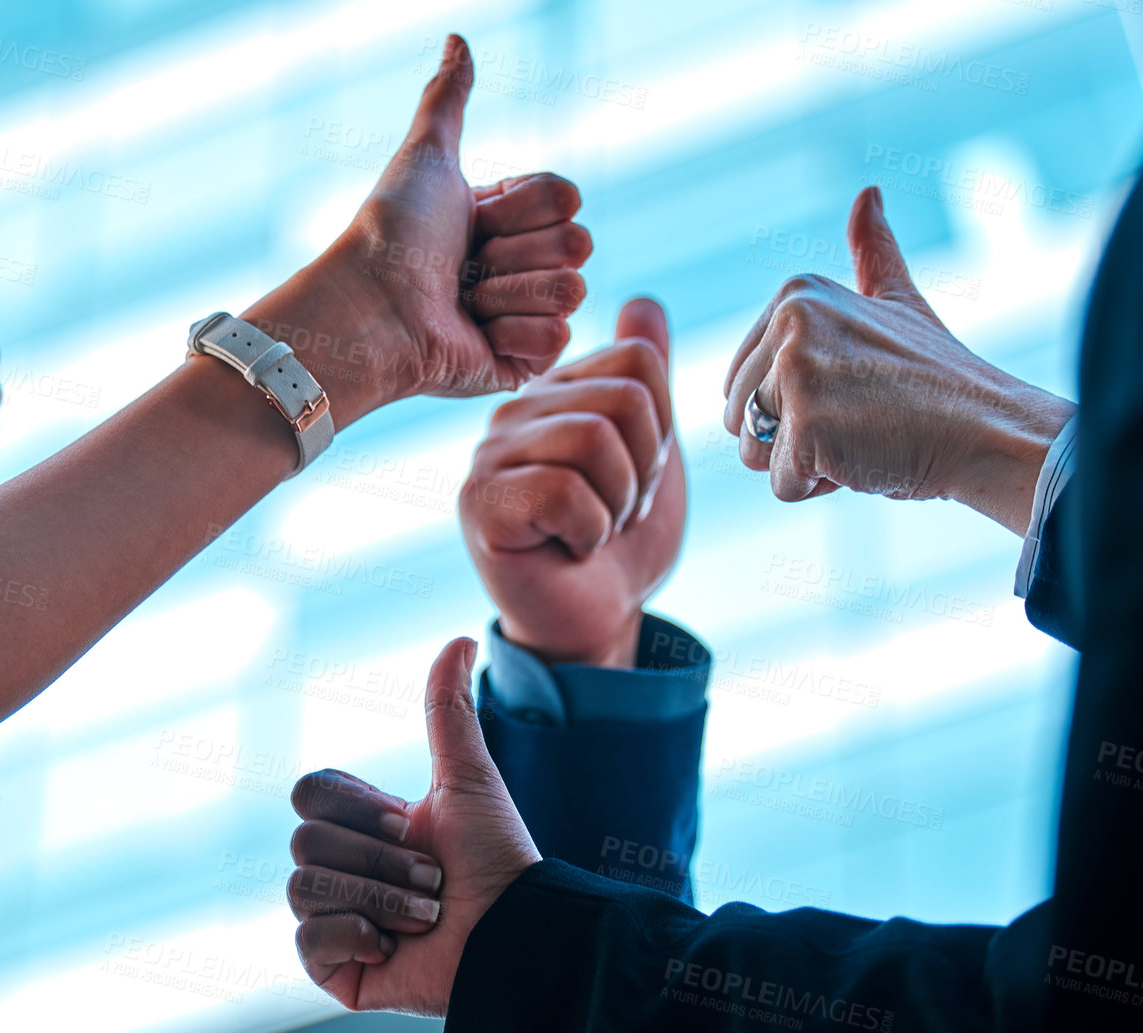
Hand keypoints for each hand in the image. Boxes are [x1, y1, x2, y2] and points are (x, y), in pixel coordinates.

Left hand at [246, 34, 589, 425]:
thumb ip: (448, 98)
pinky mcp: (523, 364)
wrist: (372, 308)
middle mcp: (521, 266)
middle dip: (515, 250)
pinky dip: (509, 333)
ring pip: (571, 290)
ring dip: (508, 291)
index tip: (472, 217)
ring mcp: (525, 317)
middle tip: (464, 263)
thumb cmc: (391, 232)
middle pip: (578, 242)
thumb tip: (458, 38)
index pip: (567, 196)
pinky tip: (472, 334)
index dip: (521, 205)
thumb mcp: (427, 155)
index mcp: (508, 220)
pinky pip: (556, 339)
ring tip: (462, 301)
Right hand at [288, 638, 539, 1016]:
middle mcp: (344, 871)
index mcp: (365, 826)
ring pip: (304, 888)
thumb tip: (459, 638)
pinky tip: (392, 948)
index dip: (357, 808)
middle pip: (305, 840)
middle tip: (432, 879)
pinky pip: (306, 942)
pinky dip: (354, 937)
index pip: (310, 793)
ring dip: (379, 898)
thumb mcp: (467, 778)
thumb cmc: (498, 859)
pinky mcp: (335, 970)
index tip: (411, 825)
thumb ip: (448, 710)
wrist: (517, 935)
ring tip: (426, 916)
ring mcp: (337, 921)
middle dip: (380, 859)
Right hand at [460, 297, 685, 668]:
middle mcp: (514, 411)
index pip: (637, 361)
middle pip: (623, 399)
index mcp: (555, 391)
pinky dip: (590, 530)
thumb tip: (644, 301)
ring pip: (595, 439)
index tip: (634, 476)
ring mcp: (490, 453)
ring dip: (618, 502)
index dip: (661, 429)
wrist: (593, 621)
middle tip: (616, 511)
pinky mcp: (480, 502)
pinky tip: (568, 547)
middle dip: (643, 471)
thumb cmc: (620, 542)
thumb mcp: (650, 452)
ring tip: (595, 527)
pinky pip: (564, 490)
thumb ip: (646, 379)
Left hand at [722, 186, 1074, 532]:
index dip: (793, 406)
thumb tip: (868, 195)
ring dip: (803, 465)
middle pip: (738, 418)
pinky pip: (781, 484)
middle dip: (790, 439)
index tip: (854, 392)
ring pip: (751, 453)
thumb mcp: (899, 302)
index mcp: (796, 294)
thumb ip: (872, 254)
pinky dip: (820, 488)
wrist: (992, 432)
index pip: (741, 383)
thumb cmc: (943, 381)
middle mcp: (788, 322)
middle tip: (858, 420)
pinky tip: (864, 460)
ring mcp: (796, 370)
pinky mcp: (805, 423)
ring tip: (860, 437)